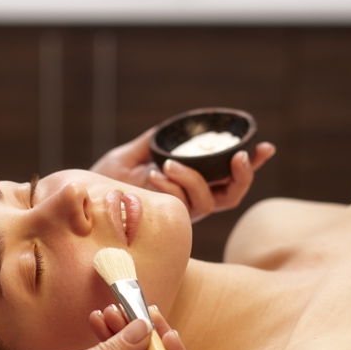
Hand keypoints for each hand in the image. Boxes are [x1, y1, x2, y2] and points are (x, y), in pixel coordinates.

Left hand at [91, 128, 275, 223]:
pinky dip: (174, 188)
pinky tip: (156, 174)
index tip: (266, 147)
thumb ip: (155, 141)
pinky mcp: (165, 222)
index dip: (251, 165)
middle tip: (237, 156)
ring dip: (195, 180)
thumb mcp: (133, 153)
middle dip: (242, 175)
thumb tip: (174, 127)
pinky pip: (182, 207)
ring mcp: (179, 214)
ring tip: (168, 165)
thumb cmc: (108, 180)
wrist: (84, 198)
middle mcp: (191, 202)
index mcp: (192, 184)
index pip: (229, 176)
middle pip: (232, 195)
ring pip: (209, 202)